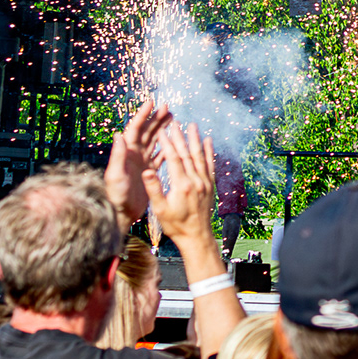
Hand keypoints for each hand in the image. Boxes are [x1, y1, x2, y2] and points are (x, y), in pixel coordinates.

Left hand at [107, 100, 172, 225]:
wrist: (121, 213)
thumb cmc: (116, 196)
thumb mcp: (115, 176)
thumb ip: (117, 155)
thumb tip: (119, 133)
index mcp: (126, 153)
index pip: (135, 129)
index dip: (143, 115)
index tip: (151, 102)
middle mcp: (133, 154)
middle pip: (146, 131)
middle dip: (155, 118)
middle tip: (167, 107)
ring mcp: (141, 162)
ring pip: (154, 141)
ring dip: (162, 129)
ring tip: (172, 119)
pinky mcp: (148, 171)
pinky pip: (159, 154)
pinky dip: (167, 146)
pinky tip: (174, 142)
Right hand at [147, 122, 216, 247]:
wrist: (196, 236)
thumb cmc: (175, 225)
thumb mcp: (160, 209)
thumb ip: (154, 189)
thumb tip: (147, 171)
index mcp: (182, 186)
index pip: (174, 159)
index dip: (168, 144)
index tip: (162, 131)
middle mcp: (196, 181)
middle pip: (187, 154)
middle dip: (180, 137)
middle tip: (174, 122)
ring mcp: (205, 182)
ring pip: (200, 156)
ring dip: (195, 140)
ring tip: (192, 125)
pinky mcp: (210, 185)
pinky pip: (210, 164)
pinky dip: (209, 151)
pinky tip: (208, 141)